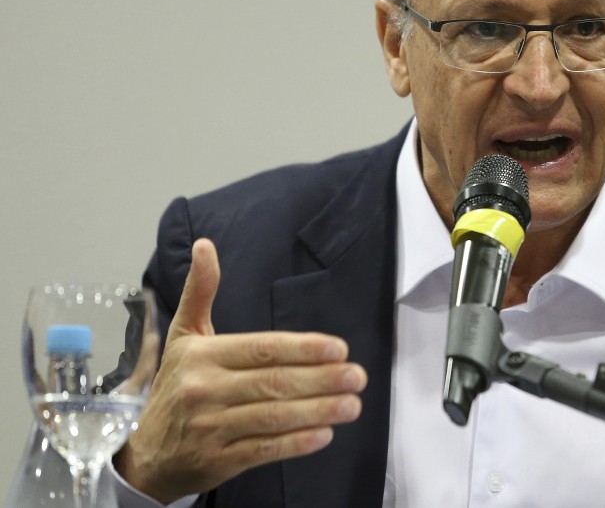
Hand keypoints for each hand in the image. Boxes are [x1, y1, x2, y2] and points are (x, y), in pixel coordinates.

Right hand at [114, 239, 366, 502]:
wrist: (146, 454)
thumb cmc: (175, 387)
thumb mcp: (183, 336)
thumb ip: (200, 292)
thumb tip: (205, 245)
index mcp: (202, 355)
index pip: (262, 349)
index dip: (304, 348)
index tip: (340, 349)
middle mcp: (204, 390)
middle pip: (273, 382)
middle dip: (322, 379)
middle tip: (357, 376)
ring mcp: (210, 428)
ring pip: (273, 417)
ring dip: (319, 411)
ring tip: (352, 405)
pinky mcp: (218, 461)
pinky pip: (265, 449)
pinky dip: (297, 443)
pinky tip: (325, 434)